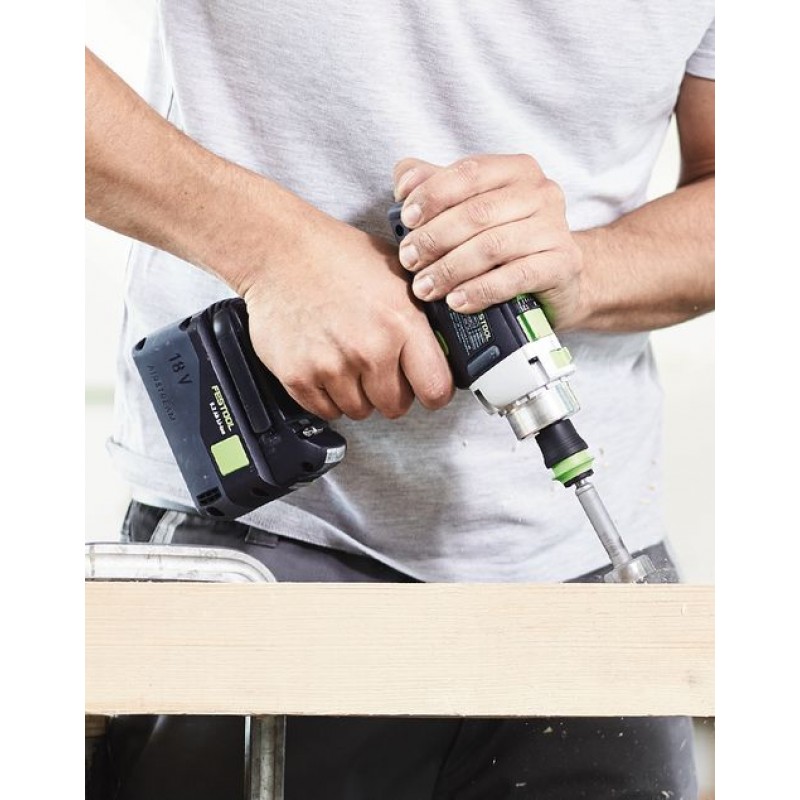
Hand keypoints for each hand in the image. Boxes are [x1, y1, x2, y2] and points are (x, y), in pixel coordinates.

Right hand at [241, 212, 453, 420]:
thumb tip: (442, 346)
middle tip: (379, 369)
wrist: (279, 249)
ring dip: (357, 394)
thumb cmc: (334, 255)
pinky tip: (325, 365)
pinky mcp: (299, 377)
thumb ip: (420, 316)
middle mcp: (369, 349)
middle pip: (396, 406)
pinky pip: (326, 411)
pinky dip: (327, 396)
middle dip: (391, 391)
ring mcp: (332, 366)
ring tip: (347, 359)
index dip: (433, 392)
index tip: (426, 388)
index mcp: (401, 322)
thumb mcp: (397, 273)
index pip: (436, 389)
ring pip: (359, 411)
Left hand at [392, 155, 585, 329]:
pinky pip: (515, 277)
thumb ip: (436, 186)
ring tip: (425, 287)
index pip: (469, 172)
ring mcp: (555, 228)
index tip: (407, 218)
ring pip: (493, 246)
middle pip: (478, 213)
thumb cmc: (508, 239)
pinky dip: (480, 291)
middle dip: (435, 238)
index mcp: (517, 170)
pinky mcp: (563, 265)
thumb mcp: (473, 207)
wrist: (560, 276)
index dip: (433, 194)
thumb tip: (404, 182)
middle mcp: (541, 193)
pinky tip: (456, 301)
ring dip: (451, 269)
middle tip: (409, 261)